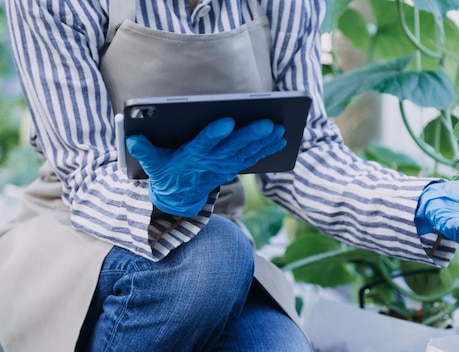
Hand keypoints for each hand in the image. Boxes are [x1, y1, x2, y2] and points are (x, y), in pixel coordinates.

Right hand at [126, 117, 285, 216]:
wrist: (178, 198)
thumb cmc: (165, 173)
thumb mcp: (152, 165)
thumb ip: (144, 151)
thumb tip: (132, 139)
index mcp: (190, 156)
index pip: (203, 144)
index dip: (215, 134)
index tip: (227, 121)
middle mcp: (211, 161)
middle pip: (233, 147)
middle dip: (251, 135)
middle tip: (269, 123)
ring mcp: (224, 166)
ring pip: (247, 152)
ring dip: (265, 142)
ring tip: (281, 128)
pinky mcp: (232, 167)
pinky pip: (252, 158)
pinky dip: (267, 149)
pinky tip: (281, 139)